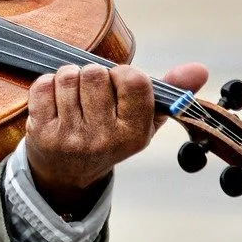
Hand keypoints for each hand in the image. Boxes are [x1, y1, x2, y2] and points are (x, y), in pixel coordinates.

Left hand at [24, 61, 208, 215]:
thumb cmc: (109, 135)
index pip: (134, 80)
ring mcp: (71, 138)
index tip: (119, 85)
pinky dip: (47, 85)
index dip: (123, 74)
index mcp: (134, 134)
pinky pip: (43, 85)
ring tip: (74, 96)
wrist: (66, 173)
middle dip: (93, 74)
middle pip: (96, 73)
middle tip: (92, 93)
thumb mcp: (144, 120)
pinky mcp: (41, 133)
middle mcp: (104, 139)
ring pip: (69, 76)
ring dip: (70, 78)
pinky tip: (54, 101)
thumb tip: (200, 69)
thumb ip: (172, 92)